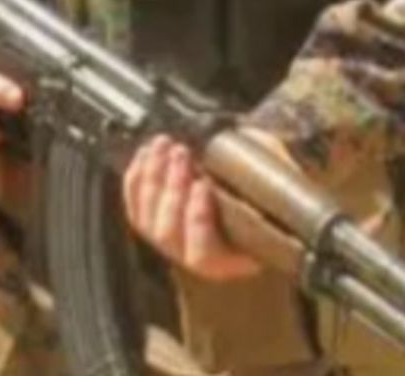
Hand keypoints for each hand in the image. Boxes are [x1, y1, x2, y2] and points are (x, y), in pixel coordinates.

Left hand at [122, 134, 262, 282]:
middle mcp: (190, 255)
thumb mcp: (271, 189)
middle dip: (173, 187)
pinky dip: (137, 176)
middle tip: (182, 152)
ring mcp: (166, 239)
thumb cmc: (262, 190)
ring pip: (146, 217)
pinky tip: (147, 152)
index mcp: (227, 260)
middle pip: (168, 232)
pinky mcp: (149, 220)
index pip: (202, 253)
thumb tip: (256, 166)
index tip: (203, 184)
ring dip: (154, 176)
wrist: (245, 186)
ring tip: (165, 145)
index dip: (197, 219)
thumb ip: (264, 185)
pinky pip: (133, 204)